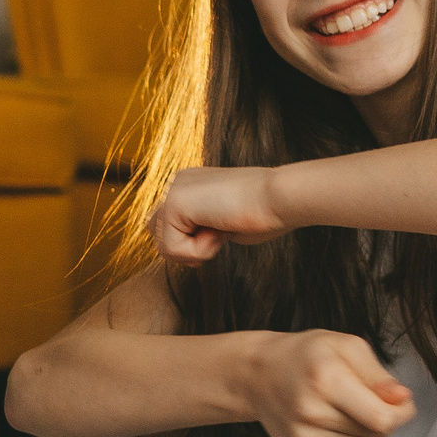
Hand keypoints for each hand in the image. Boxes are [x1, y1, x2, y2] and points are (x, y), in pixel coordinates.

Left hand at [151, 167, 286, 267]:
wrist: (278, 198)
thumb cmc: (262, 213)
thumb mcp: (221, 223)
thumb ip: (199, 230)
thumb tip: (181, 252)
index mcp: (188, 185)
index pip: (166, 226)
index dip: (186, 245)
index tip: (216, 237)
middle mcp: (176, 183)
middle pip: (157, 236)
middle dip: (184, 251)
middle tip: (216, 239)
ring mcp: (173, 190)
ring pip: (164, 245)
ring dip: (194, 251)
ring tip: (220, 231)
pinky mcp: (174, 202)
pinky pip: (172, 248)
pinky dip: (198, 251)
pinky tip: (219, 230)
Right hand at [241, 330, 413, 436]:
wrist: (258, 374)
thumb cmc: (308, 355)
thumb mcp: (346, 346)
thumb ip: (378, 374)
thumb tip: (403, 399)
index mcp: (326, 381)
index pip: (382, 419)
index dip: (402, 413)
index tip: (401, 400)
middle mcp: (310, 413)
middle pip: (375, 435)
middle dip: (383, 418)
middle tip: (366, 397)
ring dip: (364, 431)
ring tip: (345, 407)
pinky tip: (329, 420)